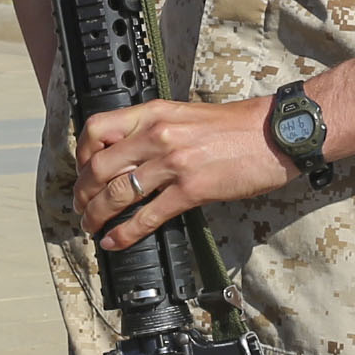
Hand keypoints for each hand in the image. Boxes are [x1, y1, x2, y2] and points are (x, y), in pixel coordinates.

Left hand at [78, 97, 289, 250]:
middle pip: (98, 166)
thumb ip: (155, 130)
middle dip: (83, 193)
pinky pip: (147, 216)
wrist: (274, 134)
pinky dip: (125, 233)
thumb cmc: (237, 126)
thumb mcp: (185, 115)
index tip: (81, 171)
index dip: (80, 155)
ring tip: (92, 227)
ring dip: (97, 215)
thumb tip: (130, 155)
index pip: (97, 129)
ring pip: (116, 193)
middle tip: (81, 207)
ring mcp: (173, 163)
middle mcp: (157, 135)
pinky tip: (116, 241)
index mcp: (153, 113)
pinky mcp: (191, 190)